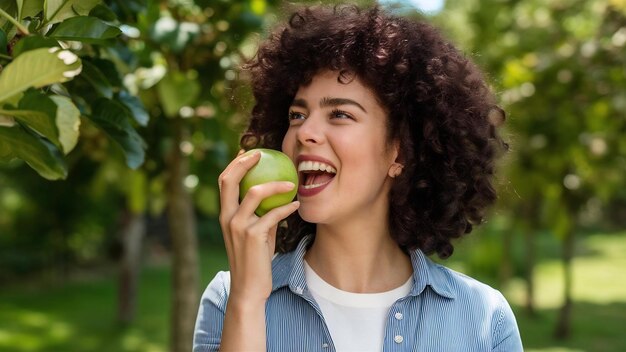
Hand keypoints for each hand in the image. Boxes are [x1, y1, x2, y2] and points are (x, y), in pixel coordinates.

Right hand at [218, 150, 299, 305]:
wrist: (249, 288)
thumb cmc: (254, 259)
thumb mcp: (254, 233)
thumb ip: (259, 214)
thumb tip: (276, 195)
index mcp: (224, 215)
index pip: (224, 181)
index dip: (234, 164)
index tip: (249, 152)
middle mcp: (227, 217)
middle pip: (229, 180)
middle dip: (244, 162)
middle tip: (262, 154)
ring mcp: (238, 226)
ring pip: (255, 193)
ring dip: (276, 184)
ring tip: (292, 182)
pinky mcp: (253, 236)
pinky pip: (273, 214)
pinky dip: (287, 208)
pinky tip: (297, 205)